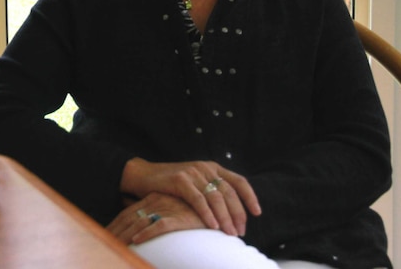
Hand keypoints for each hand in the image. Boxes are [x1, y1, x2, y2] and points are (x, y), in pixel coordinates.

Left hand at [107, 192, 205, 243]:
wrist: (215, 208)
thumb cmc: (190, 210)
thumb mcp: (168, 209)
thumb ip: (154, 212)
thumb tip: (137, 222)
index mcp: (152, 199)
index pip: (126, 213)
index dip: (114, 225)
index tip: (102, 235)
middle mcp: (156, 202)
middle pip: (128, 218)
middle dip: (115, 231)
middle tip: (103, 242)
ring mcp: (166, 208)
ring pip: (140, 222)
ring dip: (126, 235)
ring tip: (114, 246)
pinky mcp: (179, 216)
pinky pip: (159, 225)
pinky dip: (147, 233)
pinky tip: (137, 241)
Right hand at [119, 158, 260, 236]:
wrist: (142, 175)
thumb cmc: (169, 184)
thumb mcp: (194, 182)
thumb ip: (210, 190)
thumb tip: (231, 211)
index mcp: (211, 167)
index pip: (238, 181)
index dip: (250, 197)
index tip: (257, 213)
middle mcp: (204, 167)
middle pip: (229, 192)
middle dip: (238, 213)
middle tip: (240, 231)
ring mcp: (192, 172)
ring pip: (216, 197)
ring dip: (225, 217)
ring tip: (229, 233)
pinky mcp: (180, 180)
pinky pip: (198, 200)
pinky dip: (207, 214)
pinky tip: (212, 226)